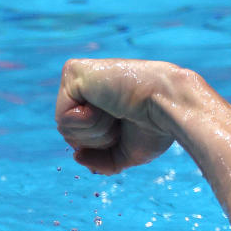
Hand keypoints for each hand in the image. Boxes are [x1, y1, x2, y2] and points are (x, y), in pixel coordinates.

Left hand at [55, 58, 178, 173]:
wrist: (169, 106)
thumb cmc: (155, 127)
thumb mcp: (125, 152)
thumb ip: (100, 158)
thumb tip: (76, 156)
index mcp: (100, 102)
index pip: (80, 137)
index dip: (100, 146)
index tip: (125, 131)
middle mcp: (87, 88)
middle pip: (69, 134)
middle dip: (97, 140)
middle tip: (121, 120)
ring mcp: (78, 77)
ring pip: (64, 128)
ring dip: (96, 131)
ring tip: (117, 110)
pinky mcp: (72, 71)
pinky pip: (62, 117)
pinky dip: (88, 121)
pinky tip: (107, 104)